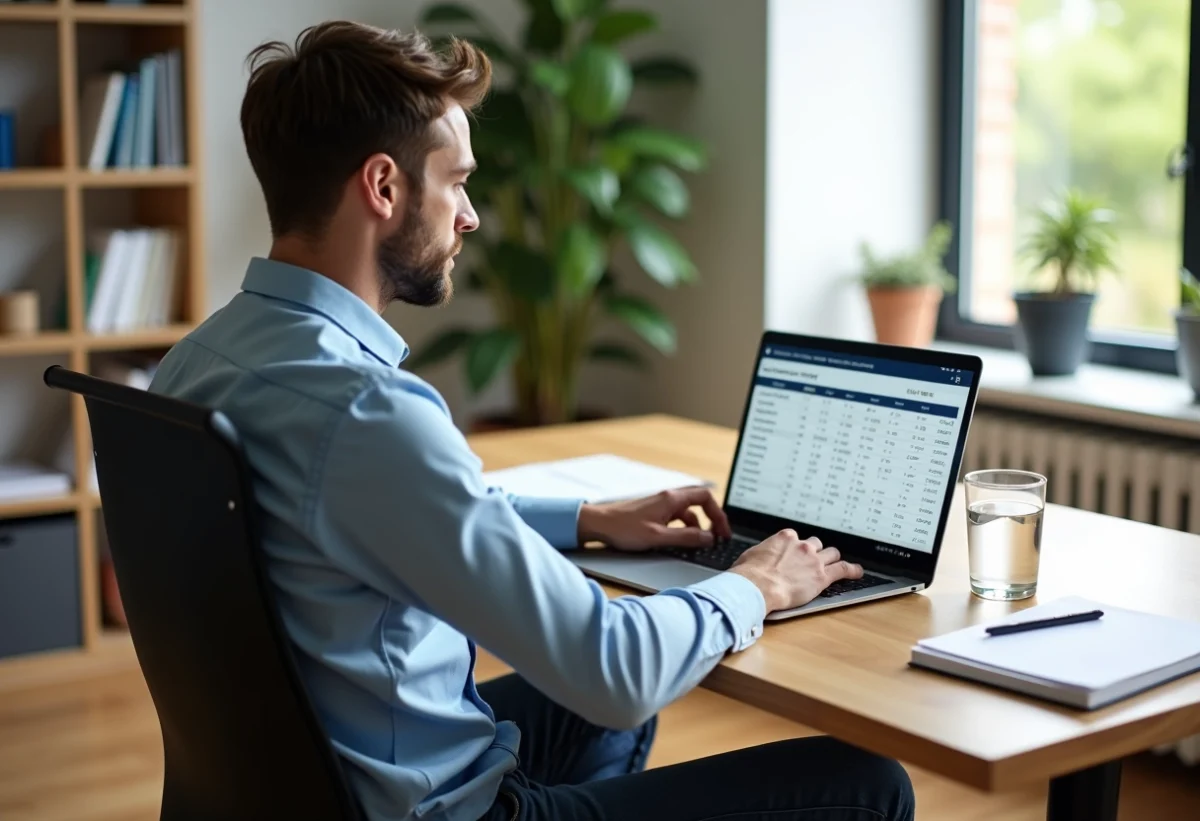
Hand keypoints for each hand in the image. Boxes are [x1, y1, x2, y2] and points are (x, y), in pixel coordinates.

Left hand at [577, 486, 732, 550]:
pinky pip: (676, 517)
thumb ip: (685, 538)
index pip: (706, 497)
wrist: (598, 524)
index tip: (722, 532)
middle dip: (711, 518)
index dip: (718, 514)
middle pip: (699, 502)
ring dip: (697, 526)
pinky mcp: (654, 512)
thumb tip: (708, 538)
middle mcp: (668, 497)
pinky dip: (684, 527)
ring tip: (700, 543)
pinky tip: (681, 541)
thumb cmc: (623, 529)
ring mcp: (661, 504)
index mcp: (671, 499)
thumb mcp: (658, 537)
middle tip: (718, 536)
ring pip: (687, 512)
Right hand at [728, 530, 862, 612]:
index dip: (796, 548)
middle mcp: (802, 546)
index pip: (796, 538)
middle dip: (815, 552)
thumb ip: (763, 553)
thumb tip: (759, 557)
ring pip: (831, 554)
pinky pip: (843, 570)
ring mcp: (814, 561)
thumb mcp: (752, 555)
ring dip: (832, 559)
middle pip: (816, 545)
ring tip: (835, 564)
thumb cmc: (749, 573)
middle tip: (812, 561)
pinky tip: (857, 572)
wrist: (756, 586)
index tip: (795, 554)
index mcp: (785, 538)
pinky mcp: (822, 577)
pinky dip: (851, 570)